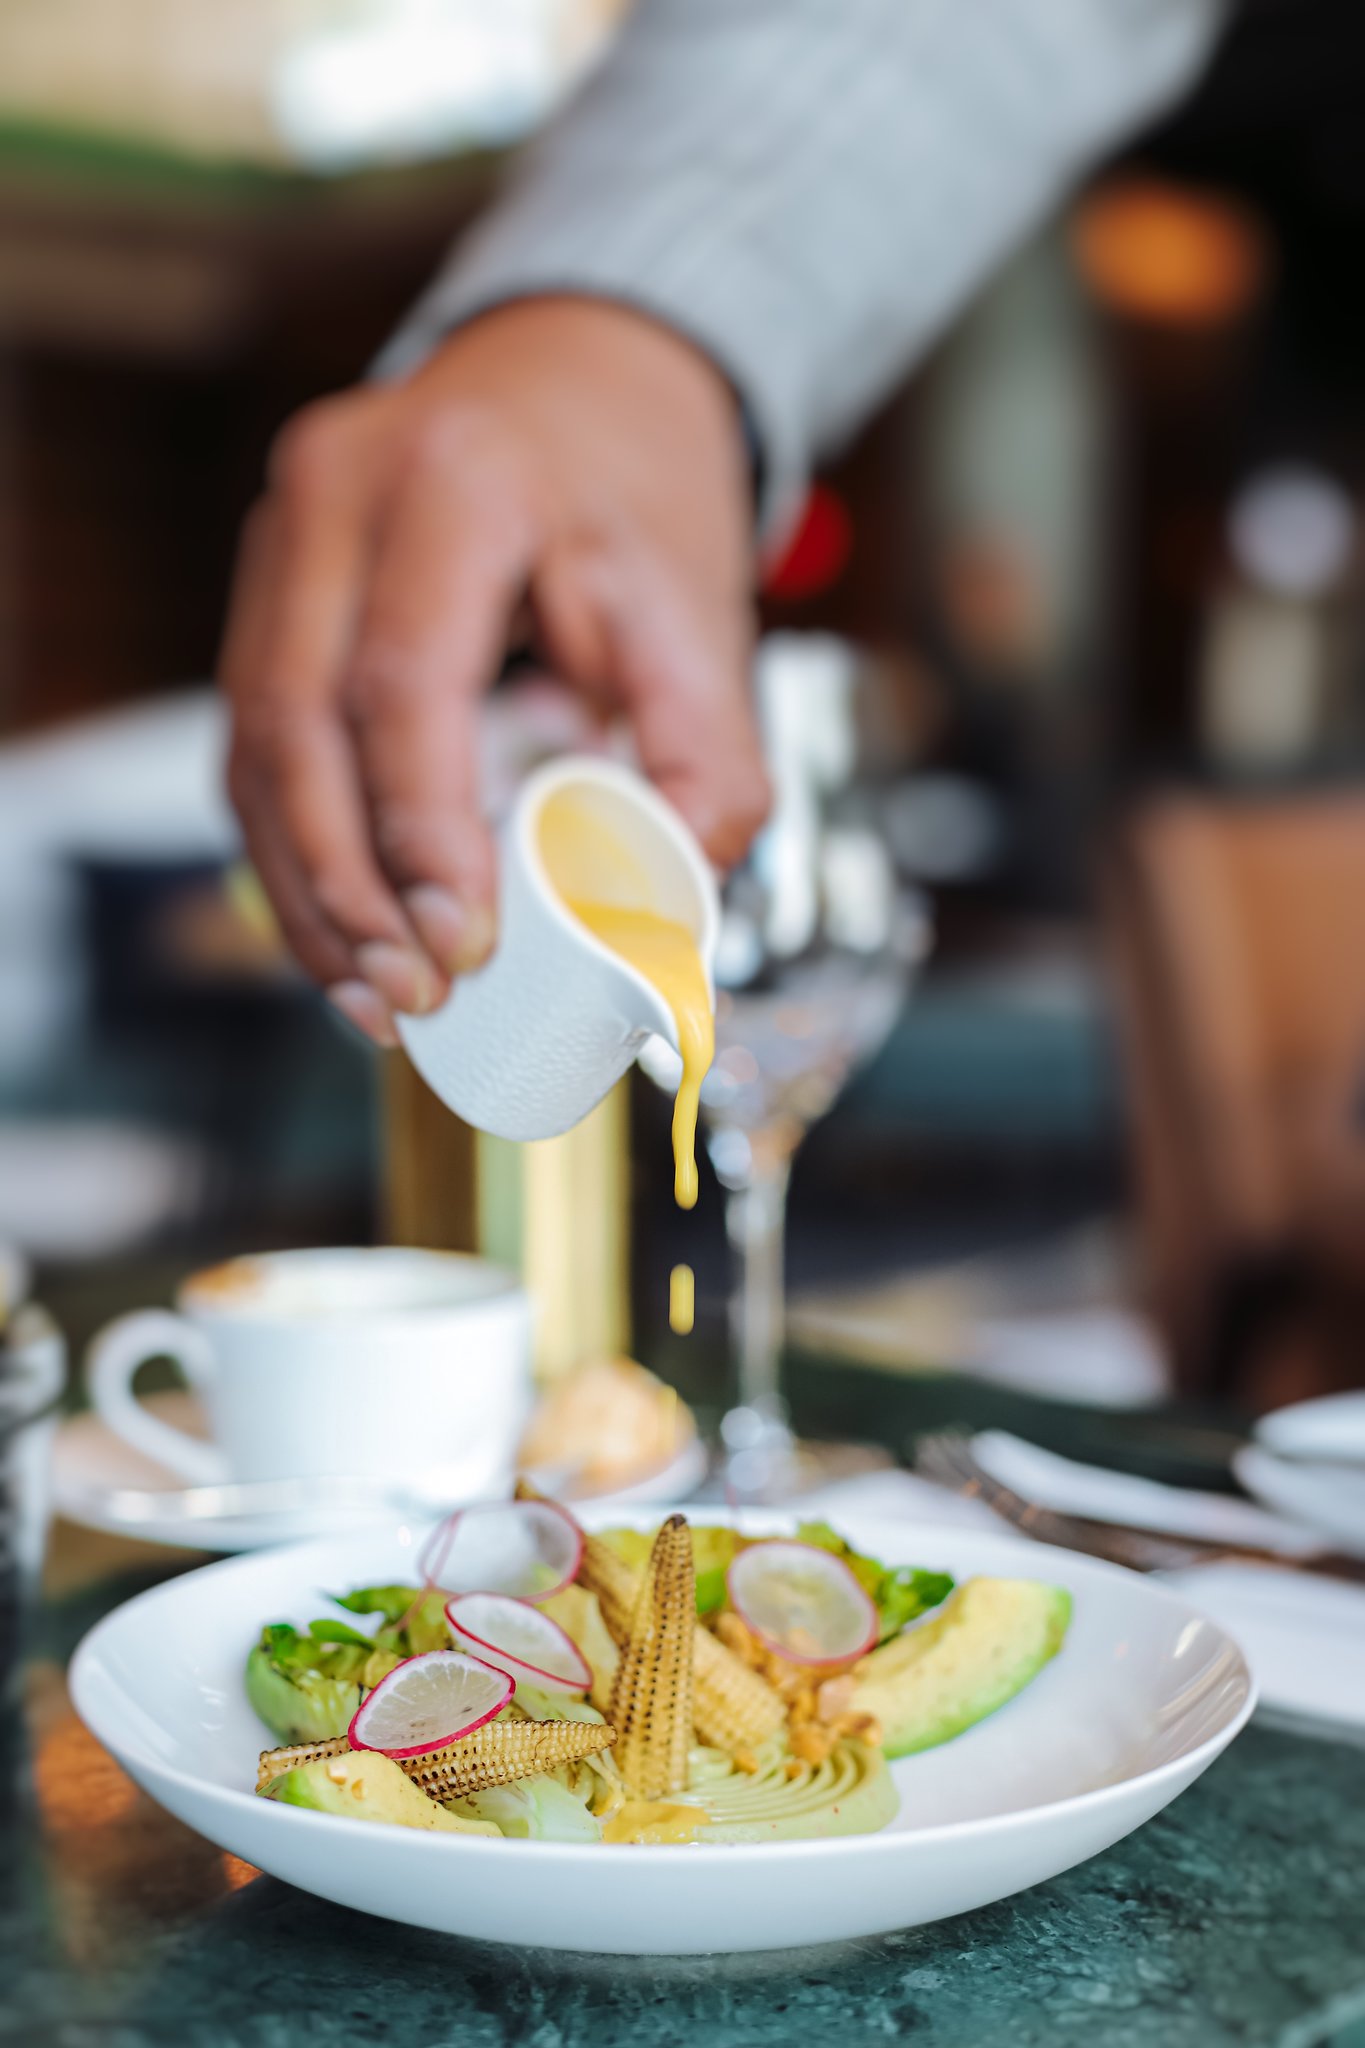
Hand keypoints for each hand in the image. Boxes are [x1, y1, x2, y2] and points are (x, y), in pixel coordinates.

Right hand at [220, 295, 767, 1044]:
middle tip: (412, 994)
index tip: (467, 943)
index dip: (422, 833)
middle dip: (346, 886)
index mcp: (456, 479)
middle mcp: (339, 491)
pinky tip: (342, 934)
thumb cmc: (637, 496)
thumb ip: (705, 759)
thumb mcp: (699, 612)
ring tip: (374, 996)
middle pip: (295, 722)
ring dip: (306, 889)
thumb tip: (669, 905)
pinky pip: (254, 741)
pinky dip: (293, 851)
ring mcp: (283, 535)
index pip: (401, 682)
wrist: (582, 383)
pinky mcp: (267, 590)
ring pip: (254, 744)